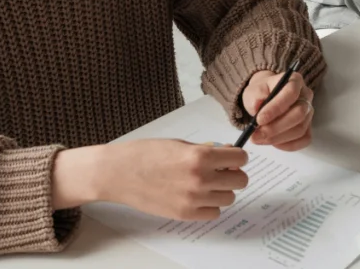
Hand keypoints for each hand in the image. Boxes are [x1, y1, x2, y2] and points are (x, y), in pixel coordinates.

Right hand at [52, 140, 248, 220]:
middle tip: (220, 171)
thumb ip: (207, 150)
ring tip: (205, 184)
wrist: (119, 172)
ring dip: (221, 191)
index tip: (230, 158)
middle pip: (240, 181)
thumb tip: (228, 154)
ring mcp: (193, 199)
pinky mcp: (184, 214)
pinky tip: (197, 197)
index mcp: (201, 156)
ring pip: (229, 198)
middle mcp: (200, 178)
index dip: (237, 157)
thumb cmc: (147, 153)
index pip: (241, 158)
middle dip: (233, 174)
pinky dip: (210, 206)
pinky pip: (213, 213)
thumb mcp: (181, 144)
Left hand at [241, 69, 314, 151]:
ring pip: (300, 129)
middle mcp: (306, 96)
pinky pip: (303, 140)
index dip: (276, 108)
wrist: (265, 99)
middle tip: (256, 135)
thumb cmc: (261, 93)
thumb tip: (257, 106)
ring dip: (278, 138)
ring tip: (259, 139)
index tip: (259, 119)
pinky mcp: (308, 128)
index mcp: (295, 81)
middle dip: (276, 127)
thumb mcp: (253, 90)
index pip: (291, 93)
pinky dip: (288, 145)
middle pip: (299, 114)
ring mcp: (309, 113)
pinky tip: (273, 142)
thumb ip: (255, 97)